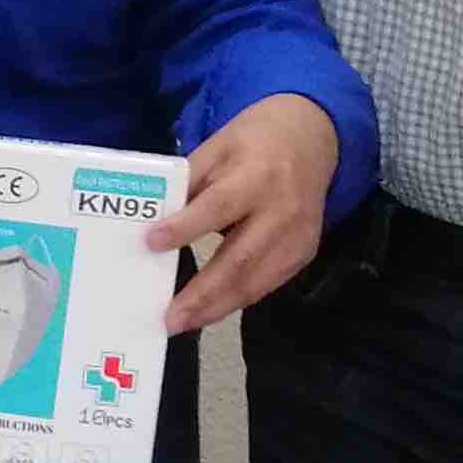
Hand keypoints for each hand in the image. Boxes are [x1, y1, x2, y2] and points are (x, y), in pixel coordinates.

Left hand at [147, 96, 343, 332]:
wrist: (312, 138)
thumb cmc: (255, 142)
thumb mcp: (218, 146)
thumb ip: (190, 181)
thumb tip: (155, 219)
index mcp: (256, 175)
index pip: (218, 206)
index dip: (185, 227)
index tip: (151, 243)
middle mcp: (281, 210)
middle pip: (239, 258)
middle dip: (202, 293)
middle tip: (169, 318)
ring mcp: (297, 236)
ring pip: (256, 281)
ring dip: (218, 307)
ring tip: (183, 323)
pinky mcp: (304, 252)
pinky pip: (269, 284)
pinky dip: (238, 301)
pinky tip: (211, 312)